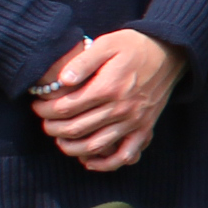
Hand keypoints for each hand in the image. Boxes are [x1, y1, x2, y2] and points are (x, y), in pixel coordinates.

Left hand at [34, 31, 185, 171]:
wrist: (170, 53)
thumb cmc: (134, 46)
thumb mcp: (107, 44)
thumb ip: (83, 62)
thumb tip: (62, 80)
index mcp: (107, 87)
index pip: (65, 108)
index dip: (45, 110)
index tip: (37, 105)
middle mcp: (120, 108)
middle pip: (75, 129)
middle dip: (52, 128)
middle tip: (44, 122)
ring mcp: (133, 121)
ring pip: (95, 146)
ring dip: (71, 148)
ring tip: (59, 139)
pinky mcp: (144, 129)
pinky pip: (125, 155)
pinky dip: (106, 164)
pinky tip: (89, 161)